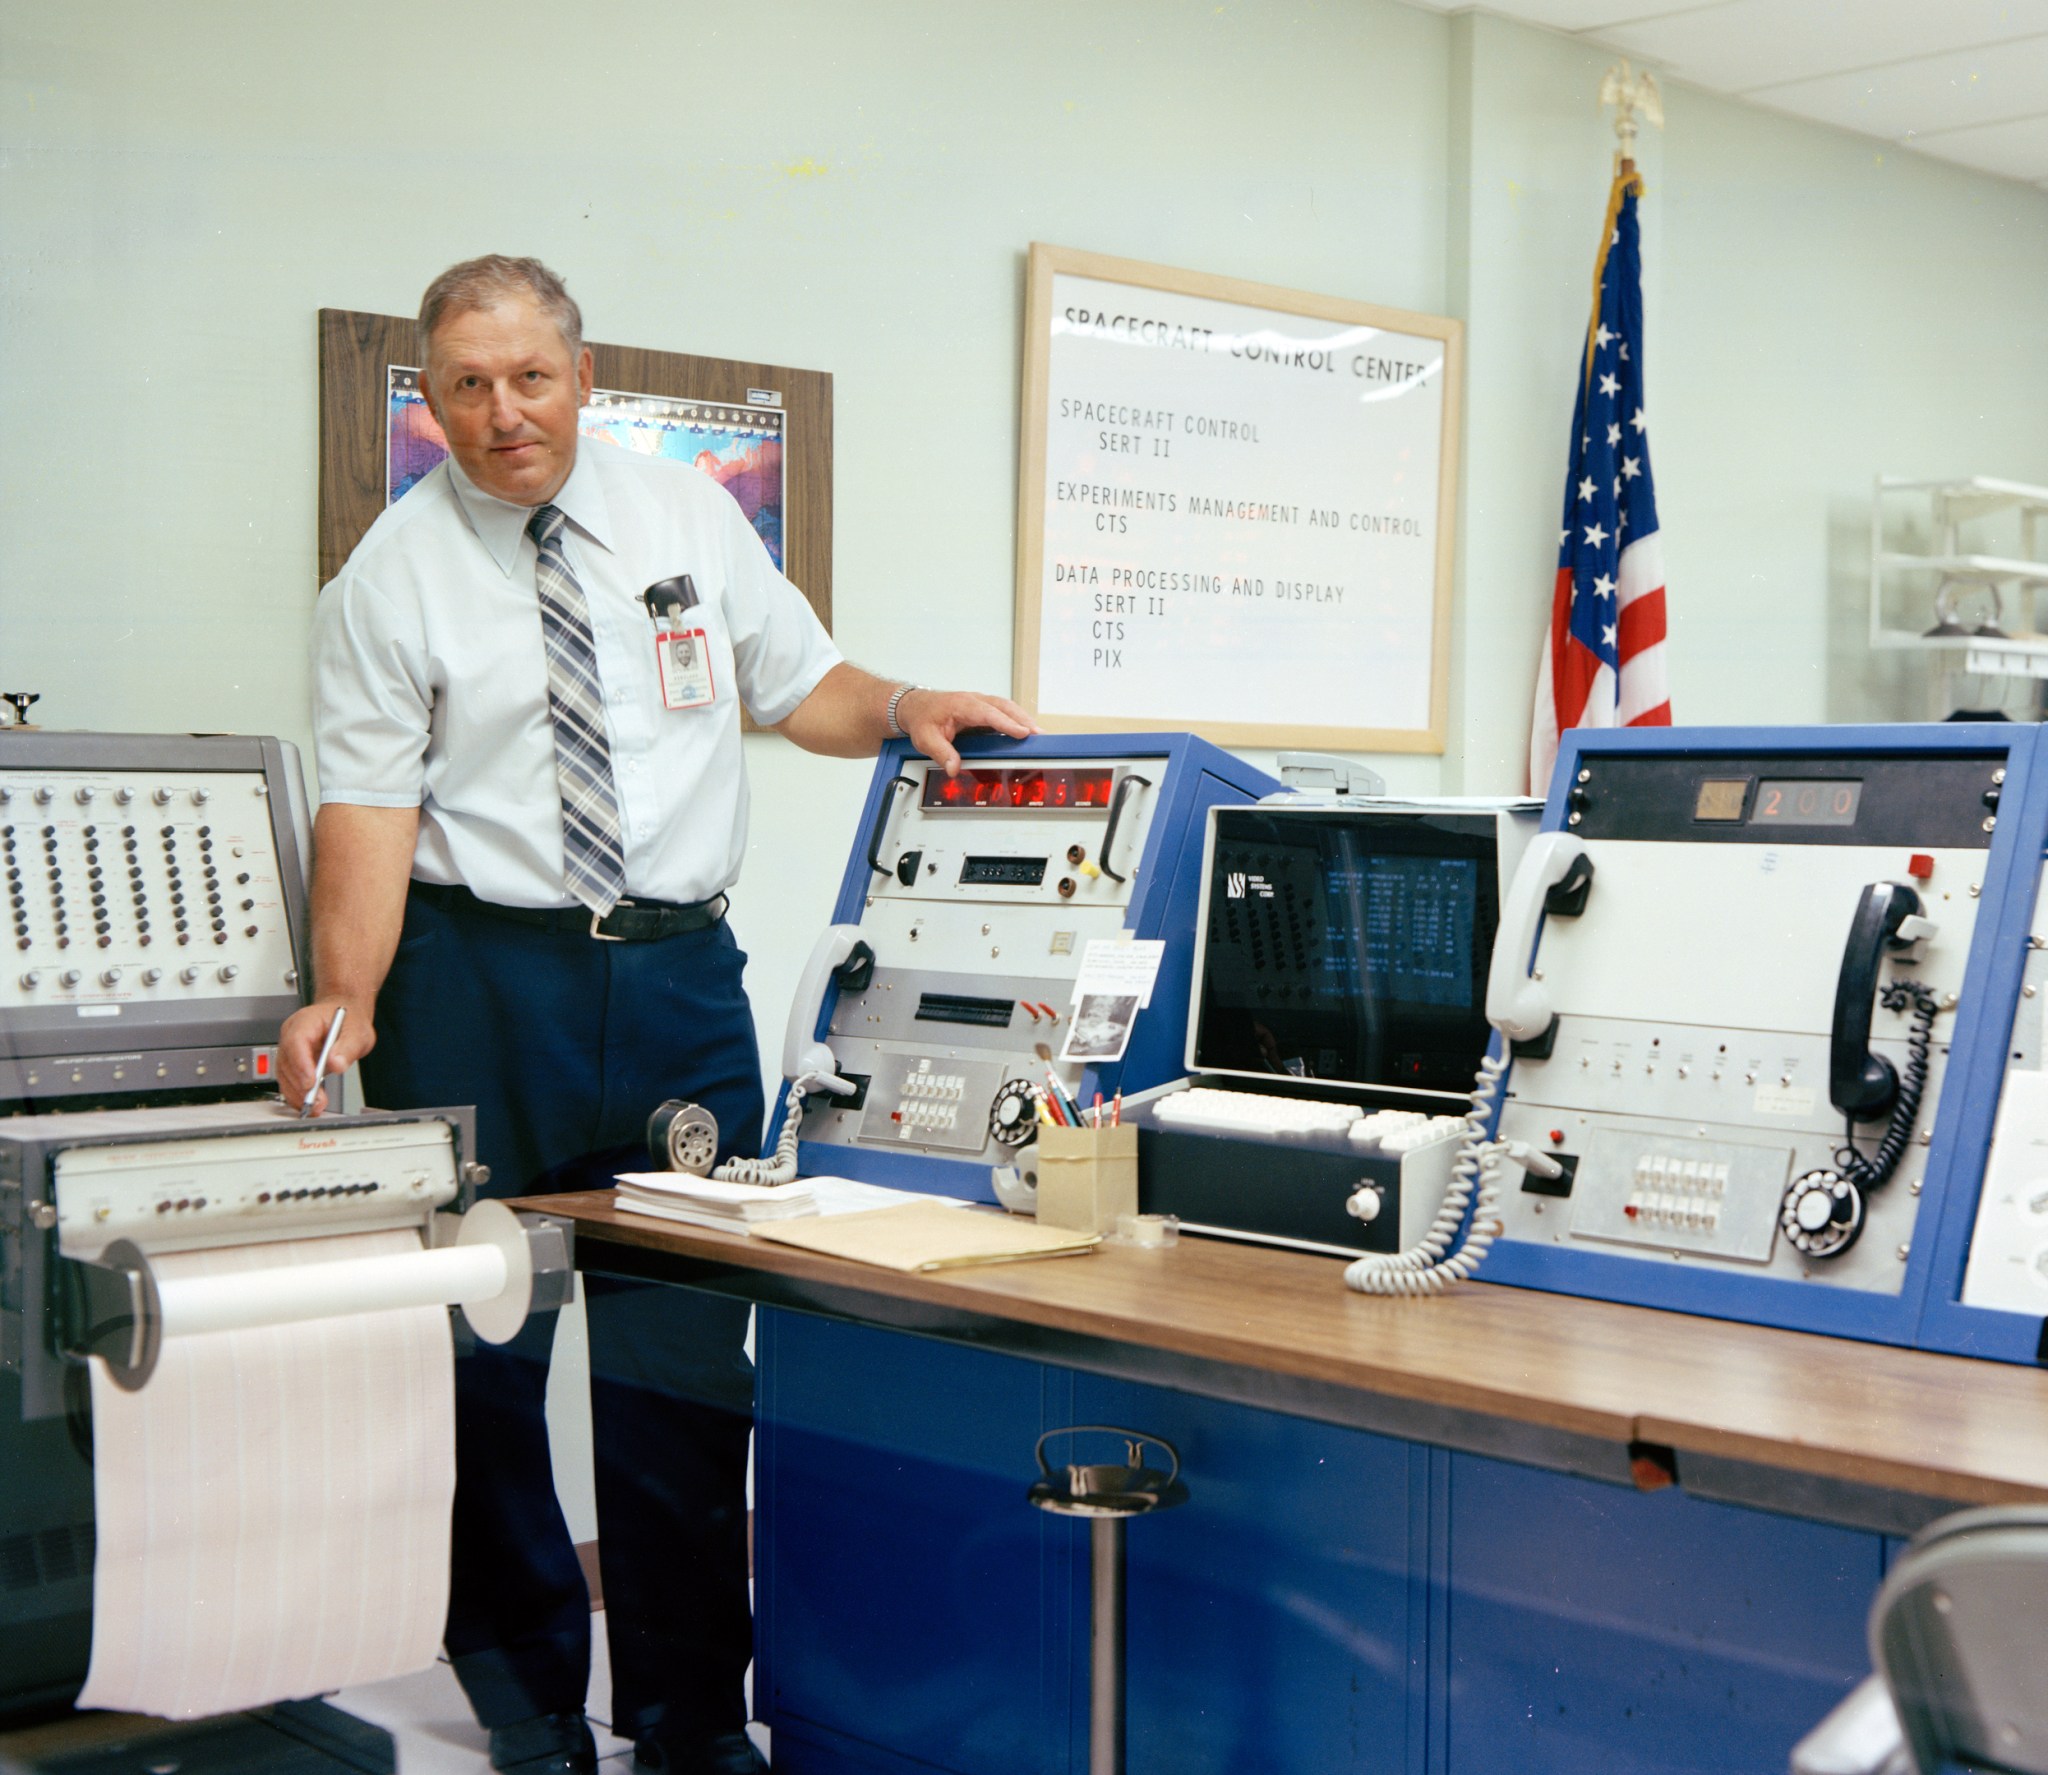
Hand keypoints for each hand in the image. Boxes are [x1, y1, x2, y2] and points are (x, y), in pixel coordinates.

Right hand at [276, 996, 377, 1116]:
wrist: (344, 1016)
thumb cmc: (347, 1019)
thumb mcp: (357, 1031)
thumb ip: (348, 1047)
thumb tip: (336, 1063)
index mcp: (305, 1021)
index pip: (296, 1041)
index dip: (301, 1063)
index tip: (311, 1082)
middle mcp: (291, 1035)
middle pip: (288, 1062)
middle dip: (300, 1085)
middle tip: (317, 1101)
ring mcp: (290, 1050)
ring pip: (285, 1075)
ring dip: (298, 1094)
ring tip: (316, 1107)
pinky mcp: (292, 1064)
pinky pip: (289, 1081)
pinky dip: (297, 1095)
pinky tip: (309, 1105)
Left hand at [899, 690, 1038, 773]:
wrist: (915, 706)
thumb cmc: (922, 718)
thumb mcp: (926, 739)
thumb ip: (941, 753)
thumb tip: (953, 768)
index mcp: (962, 705)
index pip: (989, 713)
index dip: (1007, 723)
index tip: (1023, 732)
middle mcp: (974, 700)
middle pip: (1004, 706)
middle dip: (1023, 719)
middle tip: (1039, 734)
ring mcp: (980, 703)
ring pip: (1006, 707)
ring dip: (1022, 719)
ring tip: (1037, 734)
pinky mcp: (983, 709)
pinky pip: (1003, 711)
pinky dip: (1016, 719)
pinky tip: (1024, 730)